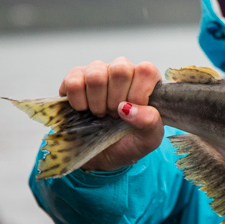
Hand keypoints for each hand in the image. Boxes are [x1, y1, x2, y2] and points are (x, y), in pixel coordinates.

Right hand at [59, 57, 163, 171]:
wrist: (103, 154)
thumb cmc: (129, 141)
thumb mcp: (149, 138)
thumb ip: (150, 122)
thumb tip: (129, 108)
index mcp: (146, 79)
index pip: (146, 71)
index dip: (138, 95)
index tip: (133, 114)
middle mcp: (122, 69)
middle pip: (120, 69)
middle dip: (116, 101)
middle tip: (115, 115)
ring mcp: (97, 70)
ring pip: (96, 76)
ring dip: (97, 103)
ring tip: (101, 113)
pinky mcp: (74, 77)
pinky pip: (74, 83)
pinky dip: (79, 103)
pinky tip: (85, 110)